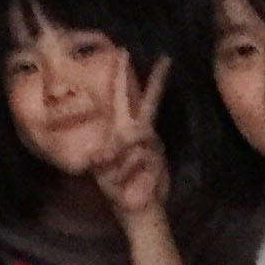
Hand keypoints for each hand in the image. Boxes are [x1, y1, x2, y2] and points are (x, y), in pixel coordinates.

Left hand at [96, 54, 173, 229]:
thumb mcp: (105, 169)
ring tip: (112, 174)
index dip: (123, 76)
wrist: (137, 211)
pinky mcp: (157, 161)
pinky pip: (142, 157)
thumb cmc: (120, 188)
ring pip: (138, 139)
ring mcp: (151, 147)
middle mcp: (142, 135)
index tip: (125, 53)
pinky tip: (129, 183)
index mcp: (125, 132)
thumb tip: (102, 153)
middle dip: (154, 82)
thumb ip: (107, 156)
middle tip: (162, 58)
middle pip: (147, 104)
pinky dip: (131, 170)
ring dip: (120, 159)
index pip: (124, 99)